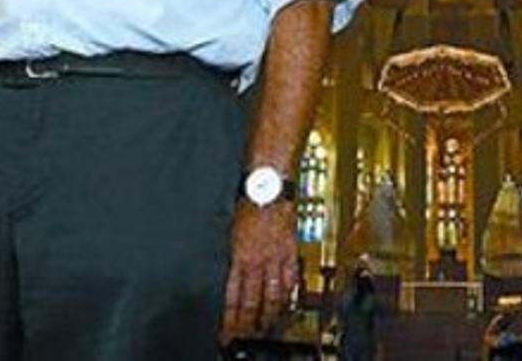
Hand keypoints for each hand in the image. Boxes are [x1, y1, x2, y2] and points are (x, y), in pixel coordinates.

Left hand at [219, 200, 296, 343]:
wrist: (269, 185)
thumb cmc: (248, 202)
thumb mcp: (233, 232)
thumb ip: (236, 258)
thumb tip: (235, 278)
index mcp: (239, 256)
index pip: (234, 298)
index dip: (231, 320)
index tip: (229, 333)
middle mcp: (258, 260)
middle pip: (254, 302)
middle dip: (250, 324)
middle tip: (247, 337)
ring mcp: (277, 257)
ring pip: (274, 295)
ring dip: (270, 315)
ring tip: (268, 328)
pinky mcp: (292, 250)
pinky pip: (291, 279)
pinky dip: (289, 294)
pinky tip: (288, 304)